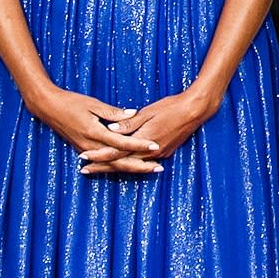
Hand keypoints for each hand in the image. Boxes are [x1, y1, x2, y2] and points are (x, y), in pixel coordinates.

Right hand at [32, 87, 163, 175]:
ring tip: (149, 169)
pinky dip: (118, 166)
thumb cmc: (70, 102)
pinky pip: (105, 162)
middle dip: (141, 166)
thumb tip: (133, 113)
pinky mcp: (84, 150)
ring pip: (113, 165)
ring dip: (132, 168)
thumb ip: (113, 113)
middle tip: (159, 168)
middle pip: (120, 161)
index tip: (155, 145)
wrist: (48, 107)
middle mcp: (91, 146)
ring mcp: (87, 150)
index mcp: (95, 132)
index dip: (140, 144)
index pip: (123, 142)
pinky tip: (129, 167)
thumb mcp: (93, 104)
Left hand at [80, 88, 214, 175]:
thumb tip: (111, 128)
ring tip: (98, 169)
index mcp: (143, 140)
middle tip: (84, 170)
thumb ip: (129, 123)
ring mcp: (158, 154)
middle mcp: (150, 151)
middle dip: (102, 167)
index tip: (83, 158)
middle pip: (121, 163)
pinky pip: (142, 162)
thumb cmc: (171, 107)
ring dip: (114, 168)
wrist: (195, 111)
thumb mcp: (148, 112)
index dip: (98, 156)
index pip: (115, 152)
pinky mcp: (164, 152)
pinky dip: (129, 165)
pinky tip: (121, 165)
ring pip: (131, 165)